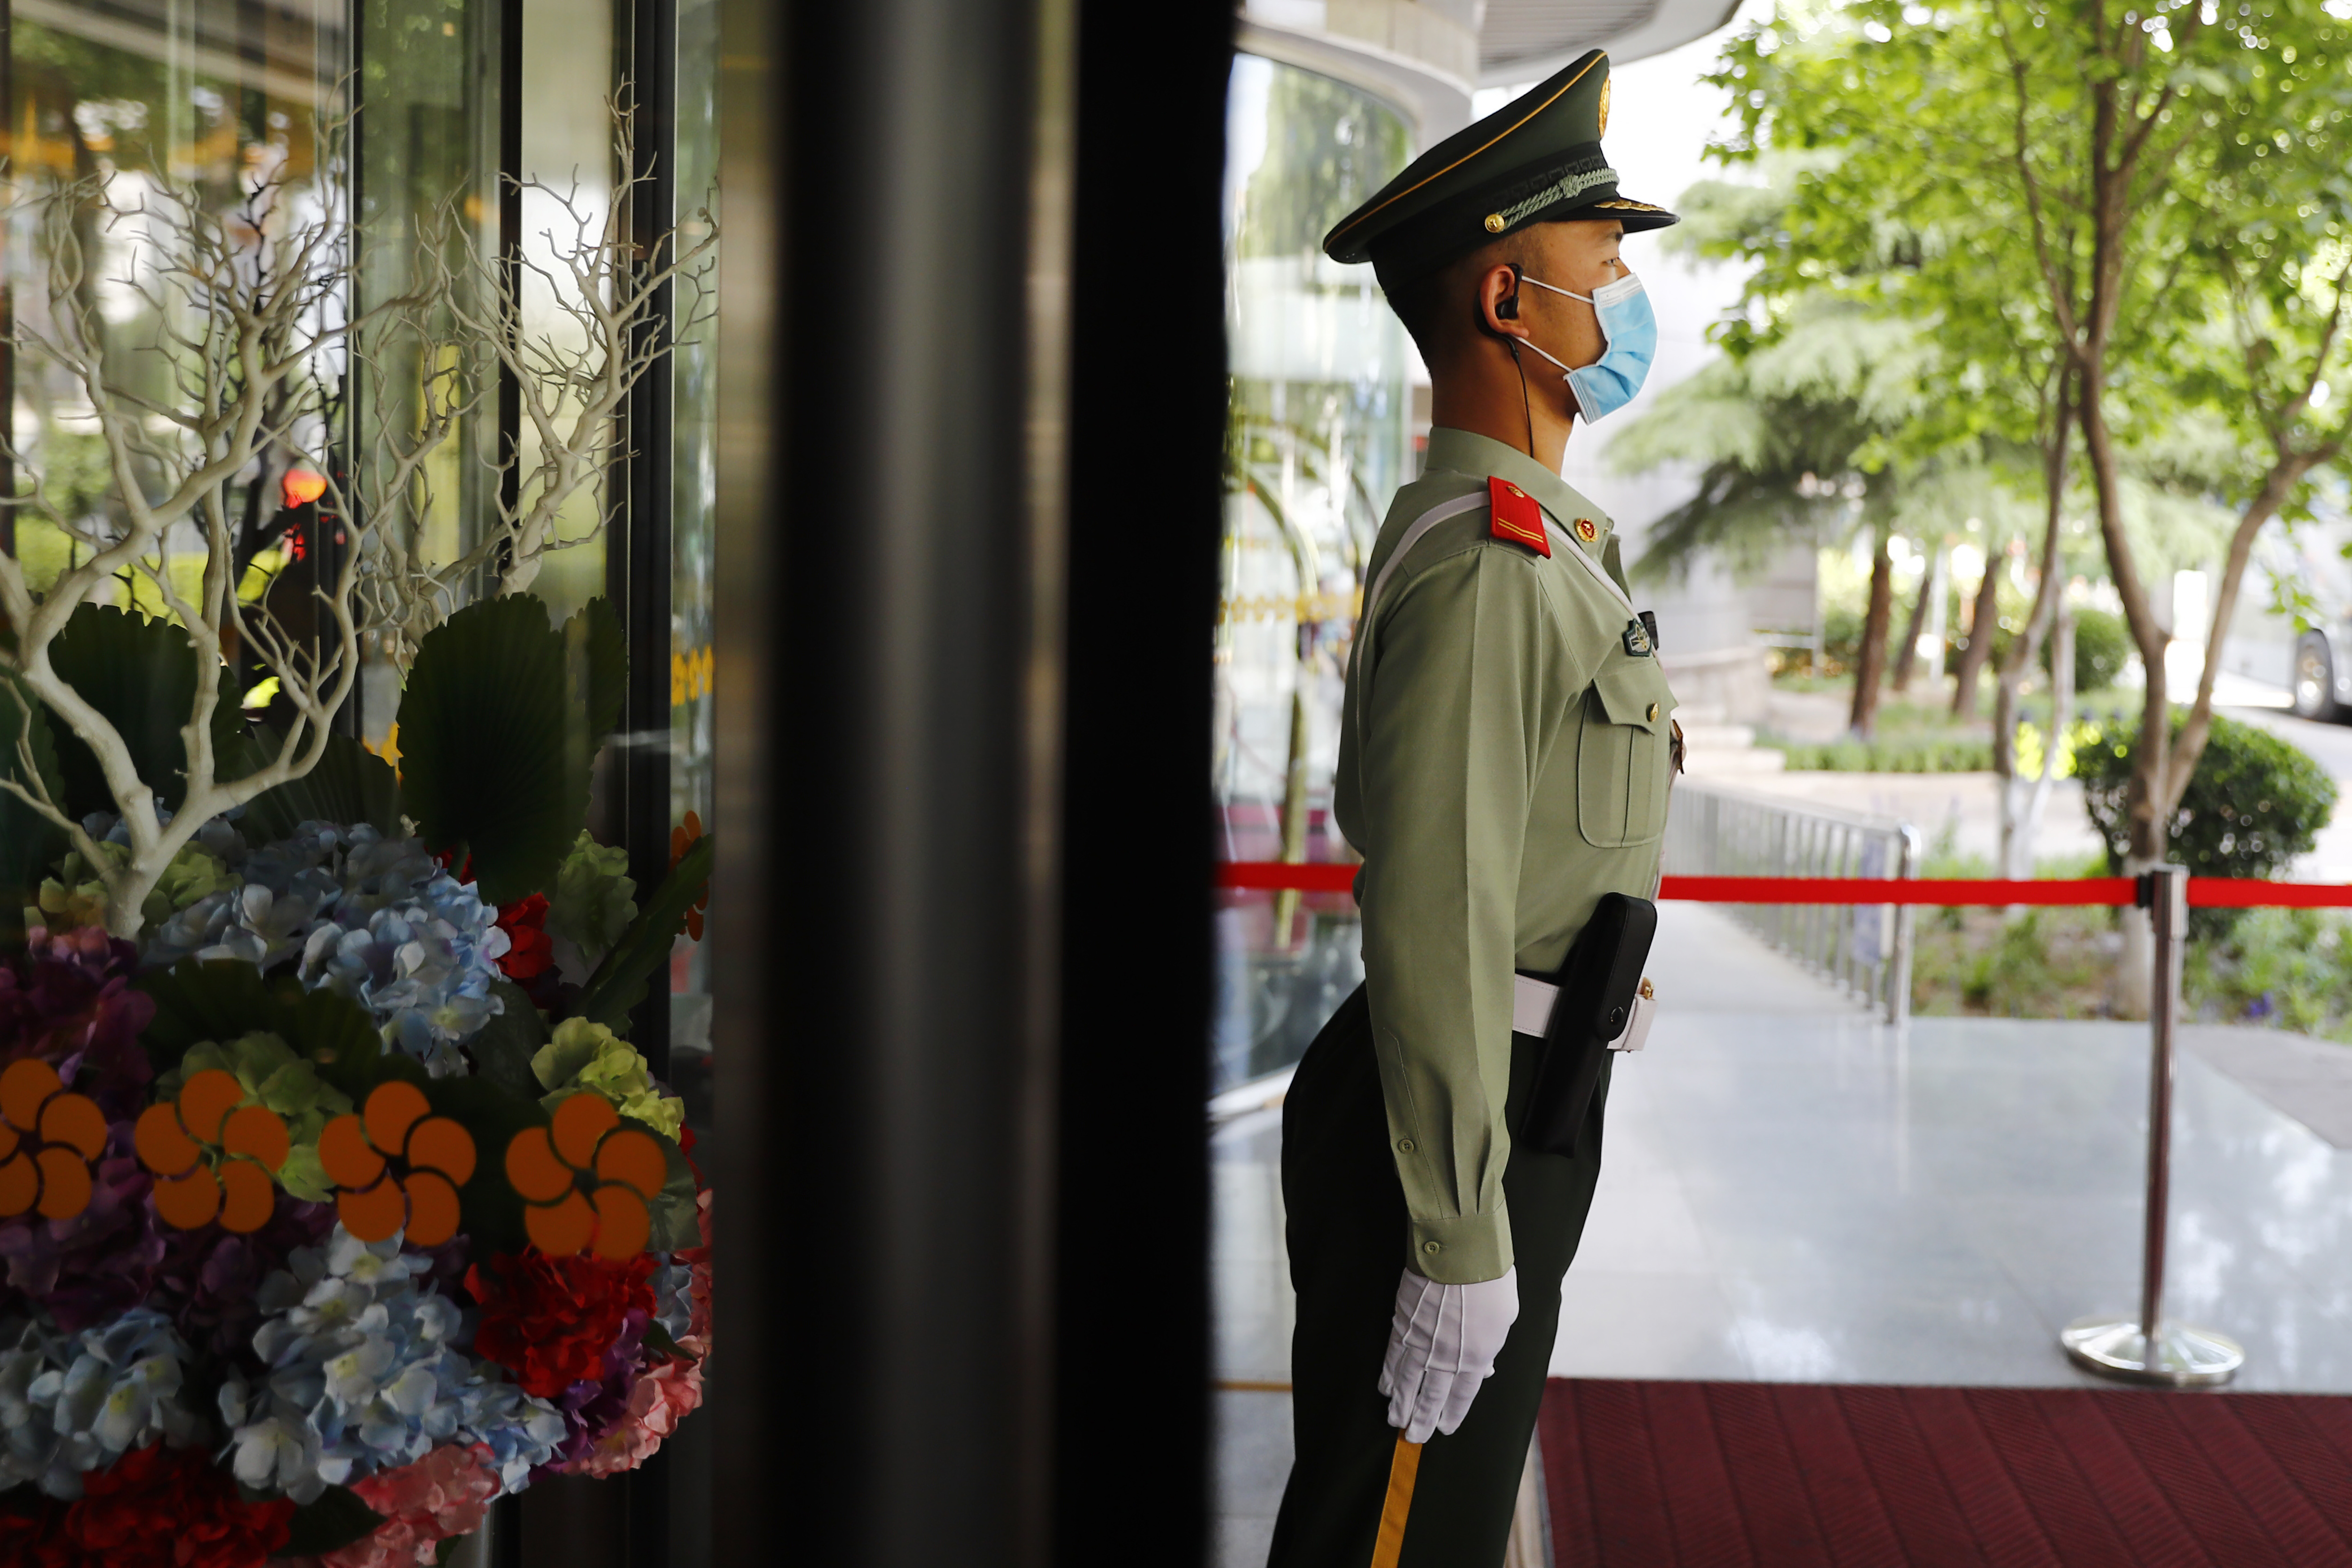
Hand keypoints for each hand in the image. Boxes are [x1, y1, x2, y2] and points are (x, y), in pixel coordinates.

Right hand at [1376, 1266, 1518, 1442]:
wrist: (1461, 1251)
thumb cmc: (1491, 1281)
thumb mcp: (1504, 1318)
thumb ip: (1491, 1347)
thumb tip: (1485, 1369)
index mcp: (1476, 1358)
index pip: (1462, 1396)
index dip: (1452, 1414)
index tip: (1444, 1428)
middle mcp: (1446, 1356)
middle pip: (1431, 1395)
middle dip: (1422, 1419)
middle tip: (1414, 1437)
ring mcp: (1421, 1342)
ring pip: (1407, 1381)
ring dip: (1400, 1403)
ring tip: (1395, 1420)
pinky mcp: (1402, 1324)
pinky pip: (1392, 1357)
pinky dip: (1387, 1375)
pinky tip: (1384, 1388)